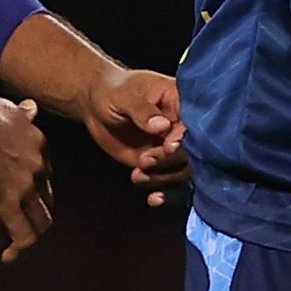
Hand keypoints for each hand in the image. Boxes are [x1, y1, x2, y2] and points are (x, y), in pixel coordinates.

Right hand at [0, 96, 52, 261]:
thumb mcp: (11, 108)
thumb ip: (23, 113)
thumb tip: (31, 108)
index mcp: (40, 146)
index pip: (45, 174)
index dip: (34, 186)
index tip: (21, 193)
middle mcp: (40, 169)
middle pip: (46, 198)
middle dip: (36, 211)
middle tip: (19, 220)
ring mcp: (26, 189)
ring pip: (40, 220)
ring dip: (31, 232)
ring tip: (14, 242)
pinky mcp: (8, 206)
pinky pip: (22, 235)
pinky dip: (17, 248)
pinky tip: (7, 255)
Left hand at [81, 67, 188, 207]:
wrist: (96, 106)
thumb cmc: (114, 91)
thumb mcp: (125, 95)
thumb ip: (142, 110)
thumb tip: (162, 125)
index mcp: (182, 101)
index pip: (194, 123)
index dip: (184, 137)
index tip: (168, 145)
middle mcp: (183, 126)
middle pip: (193, 150)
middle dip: (170, 159)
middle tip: (145, 159)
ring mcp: (173, 147)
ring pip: (184, 170)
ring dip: (164, 177)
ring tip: (138, 173)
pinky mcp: (162, 164)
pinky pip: (171, 182)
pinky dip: (166, 194)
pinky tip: (154, 199)